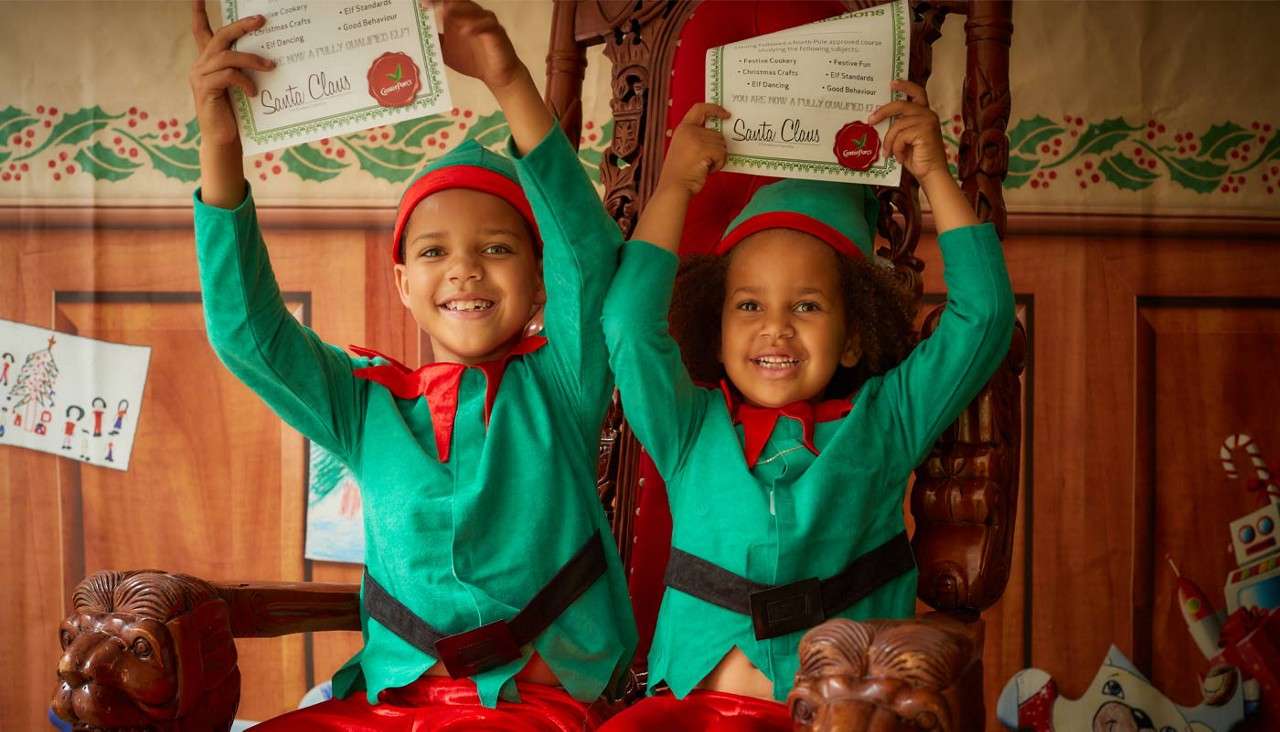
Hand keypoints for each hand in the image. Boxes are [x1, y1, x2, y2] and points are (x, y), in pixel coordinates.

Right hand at [189, 0, 274, 147]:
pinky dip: (244, 81)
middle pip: (220, 36)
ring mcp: (200, 76)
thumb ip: (244, 68)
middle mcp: (200, 64)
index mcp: (208, 61)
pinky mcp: (205, 89)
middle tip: (261, 20)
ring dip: (252, 59)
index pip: (201, 30)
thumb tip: (270, 56)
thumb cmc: (235, 112)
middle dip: (241, 26)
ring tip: (271, 67)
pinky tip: (253, 92)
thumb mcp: (240, 85)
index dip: (199, 12)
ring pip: (227, 56)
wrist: (223, 138)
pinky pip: (228, 75)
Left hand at [429, 0, 523, 89]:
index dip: (435, 1)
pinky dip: (476, 26)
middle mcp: (473, 14)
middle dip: (444, 1)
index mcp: (460, 15)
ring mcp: (485, 21)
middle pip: (458, 0)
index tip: (421, 4)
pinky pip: (487, 24)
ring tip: (445, 13)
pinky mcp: (496, 32)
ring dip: (458, 10)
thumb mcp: (446, 52)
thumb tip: (417, 36)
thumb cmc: (472, 61)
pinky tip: (465, 31)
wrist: (496, 75)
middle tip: (428, 4)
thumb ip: (435, 41)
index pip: (447, 1)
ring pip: (473, 9)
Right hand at [658, 103, 729, 195]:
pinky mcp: (704, 149)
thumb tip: (717, 137)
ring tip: (703, 166)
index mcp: (683, 128)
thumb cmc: (680, 172)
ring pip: (722, 144)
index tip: (726, 115)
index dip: (715, 109)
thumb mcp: (683, 147)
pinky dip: (718, 164)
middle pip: (717, 133)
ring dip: (717, 158)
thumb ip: (696, 138)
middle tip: (705, 161)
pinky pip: (722, 153)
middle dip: (717, 149)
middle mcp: (689, 130)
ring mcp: (697, 139)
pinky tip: (706, 170)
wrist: (674, 187)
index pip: (700, 108)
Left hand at [869, 80, 947, 184]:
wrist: (930, 174)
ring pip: (897, 125)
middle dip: (883, 112)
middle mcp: (928, 114)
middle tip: (870, 120)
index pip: (917, 93)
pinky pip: (900, 136)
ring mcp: (928, 121)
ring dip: (890, 141)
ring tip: (889, 153)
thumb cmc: (916, 158)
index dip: (905, 86)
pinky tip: (899, 157)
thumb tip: (877, 118)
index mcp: (924, 114)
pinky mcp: (925, 131)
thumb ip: (897, 126)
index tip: (892, 84)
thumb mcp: (904, 138)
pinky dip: (897, 148)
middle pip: (901, 105)